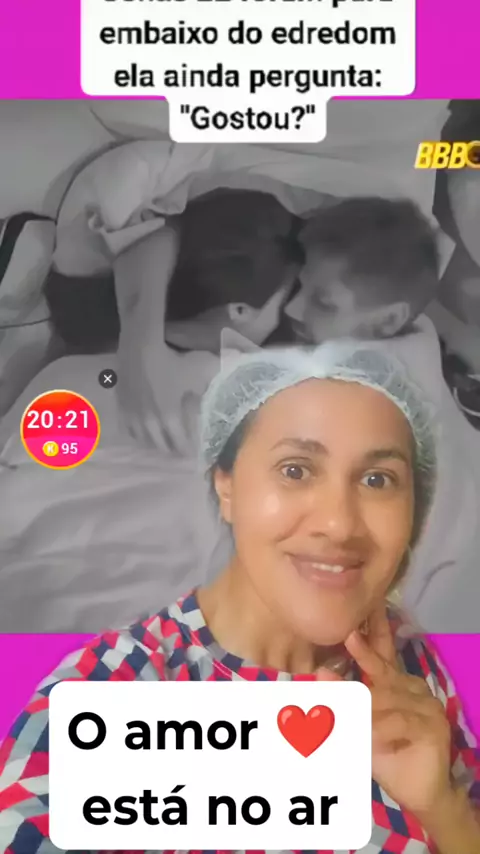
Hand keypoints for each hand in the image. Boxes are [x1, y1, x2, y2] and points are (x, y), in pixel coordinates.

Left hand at [317, 605, 452, 820]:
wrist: (416, 790)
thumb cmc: (385, 753)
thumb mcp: (358, 724)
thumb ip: (344, 699)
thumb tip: (319, 672)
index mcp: (397, 682)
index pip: (383, 653)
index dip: (372, 632)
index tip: (354, 617)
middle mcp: (414, 688)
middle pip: (382, 673)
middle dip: (361, 661)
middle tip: (342, 646)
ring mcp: (427, 705)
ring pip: (386, 698)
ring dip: (362, 708)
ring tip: (342, 713)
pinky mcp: (433, 725)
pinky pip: (398, 721)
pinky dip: (379, 727)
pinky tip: (368, 732)